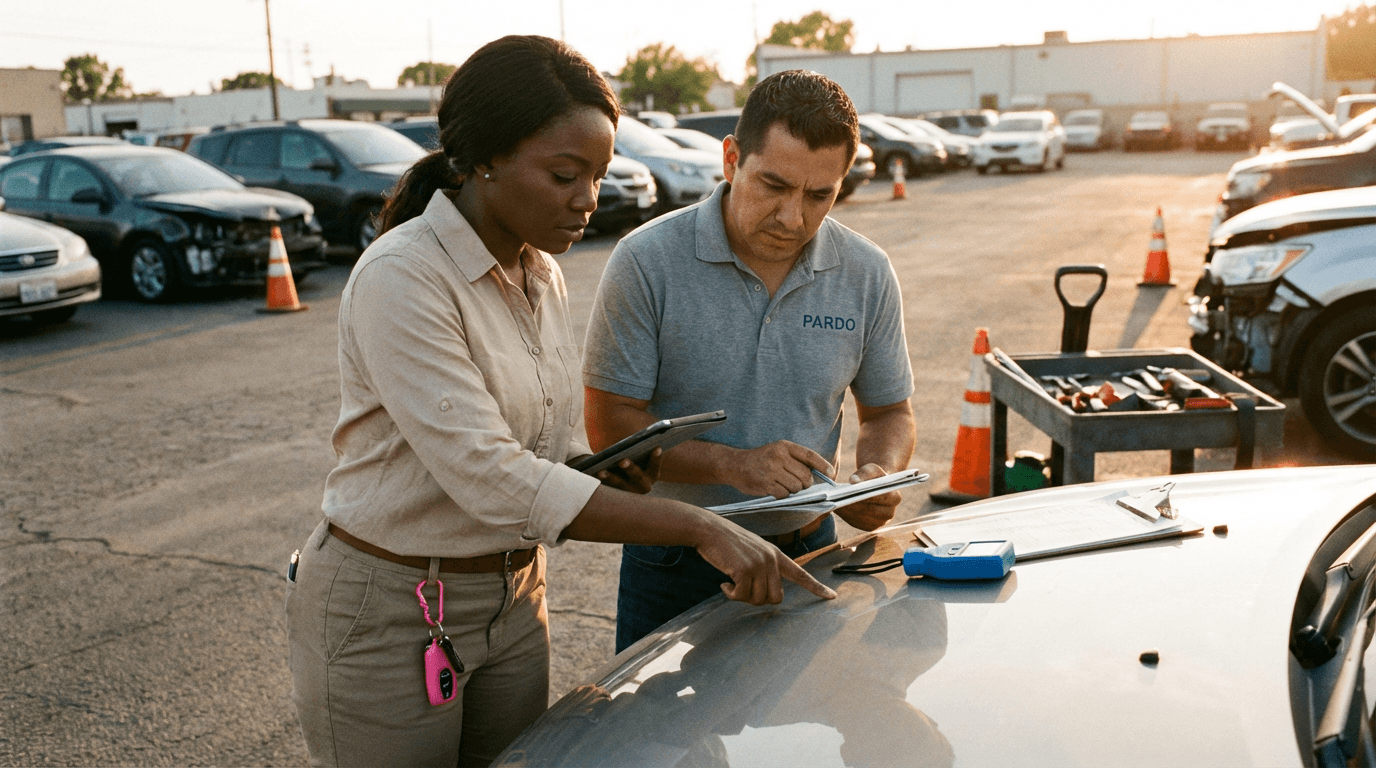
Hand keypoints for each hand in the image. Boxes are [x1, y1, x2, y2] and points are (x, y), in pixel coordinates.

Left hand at [593, 448, 661, 494]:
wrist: (618, 477)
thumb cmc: (630, 460)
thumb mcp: (636, 456)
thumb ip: (638, 449)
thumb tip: (635, 439)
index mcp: (653, 474)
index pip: (655, 465)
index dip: (656, 458)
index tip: (657, 447)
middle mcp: (644, 486)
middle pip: (637, 476)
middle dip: (630, 468)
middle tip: (622, 460)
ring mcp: (630, 492)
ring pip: (620, 484)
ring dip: (610, 477)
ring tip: (600, 471)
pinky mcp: (616, 496)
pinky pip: (607, 488)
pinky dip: (600, 481)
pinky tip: (592, 475)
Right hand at [693, 516, 836, 605]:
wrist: (709, 530)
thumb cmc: (727, 542)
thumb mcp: (752, 550)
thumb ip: (764, 567)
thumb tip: (765, 592)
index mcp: (775, 554)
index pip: (801, 573)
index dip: (816, 587)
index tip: (832, 596)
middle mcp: (771, 560)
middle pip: (776, 598)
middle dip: (758, 600)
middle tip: (741, 591)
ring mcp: (759, 564)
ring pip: (758, 599)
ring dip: (741, 597)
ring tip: (731, 583)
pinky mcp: (744, 570)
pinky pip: (741, 596)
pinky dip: (730, 594)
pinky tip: (723, 583)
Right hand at [725, 440, 832, 498]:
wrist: (735, 465)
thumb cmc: (761, 459)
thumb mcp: (777, 451)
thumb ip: (795, 459)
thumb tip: (817, 474)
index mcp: (784, 446)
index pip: (809, 455)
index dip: (823, 465)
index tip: (831, 473)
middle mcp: (778, 456)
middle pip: (805, 476)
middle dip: (806, 483)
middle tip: (799, 483)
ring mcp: (771, 470)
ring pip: (796, 487)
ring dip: (793, 490)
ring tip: (783, 484)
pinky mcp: (765, 483)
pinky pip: (784, 494)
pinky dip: (782, 494)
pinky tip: (774, 489)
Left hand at [834, 463, 900, 530]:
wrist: (875, 487)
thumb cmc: (874, 476)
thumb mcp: (871, 469)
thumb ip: (865, 473)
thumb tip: (853, 481)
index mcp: (895, 497)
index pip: (879, 497)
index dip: (864, 494)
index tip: (850, 491)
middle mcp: (889, 513)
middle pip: (869, 510)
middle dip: (853, 504)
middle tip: (838, 498)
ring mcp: (880, 523)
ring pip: (861, 518)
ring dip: (848, 511)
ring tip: (835, 502)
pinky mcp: (870, 527)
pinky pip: (857, 523)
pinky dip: (847, 515)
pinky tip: (838, 508)